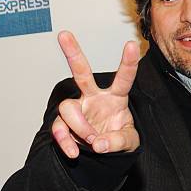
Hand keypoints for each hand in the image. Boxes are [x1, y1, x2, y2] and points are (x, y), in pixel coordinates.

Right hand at [52, 31, 139, 157]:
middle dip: (73, 53)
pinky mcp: (65, 125)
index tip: (132, 45)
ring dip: (79, 126)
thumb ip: (118, 142)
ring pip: (67, 107)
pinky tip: (73, 152)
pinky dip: (65, 141)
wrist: (104, 156)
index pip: (123, 79)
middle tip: (64, 34)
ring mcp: (78, 110)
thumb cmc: (118, 140)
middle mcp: (94, 98)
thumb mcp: (129, 143)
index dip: (128, 63)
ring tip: (92, 139)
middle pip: (81, 73)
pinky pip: (58, 128)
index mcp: (115, 97)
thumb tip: (98, 143)